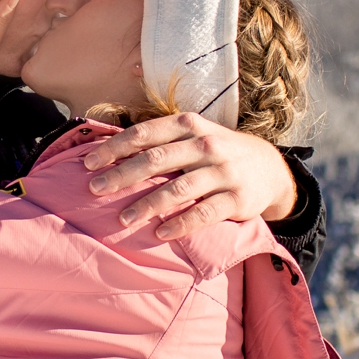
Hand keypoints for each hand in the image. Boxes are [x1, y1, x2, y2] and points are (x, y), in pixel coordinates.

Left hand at [81, 112, 299, 240]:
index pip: (145, 134)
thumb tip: (109, 149)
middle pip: (157, 160)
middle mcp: (205, 145)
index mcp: (188, 125)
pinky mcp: (237, 199)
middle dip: (122, 175)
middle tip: (95, 190)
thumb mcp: (193, 135)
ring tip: (122, 219)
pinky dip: (181, 224)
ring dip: (147, 204)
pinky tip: (161, 233)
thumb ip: (160, 140)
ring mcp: (223, 172)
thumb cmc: (216, 152)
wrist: (270, 168)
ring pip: (179, 188)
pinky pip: (205, 213)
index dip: (114, 148)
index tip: (88, 163)